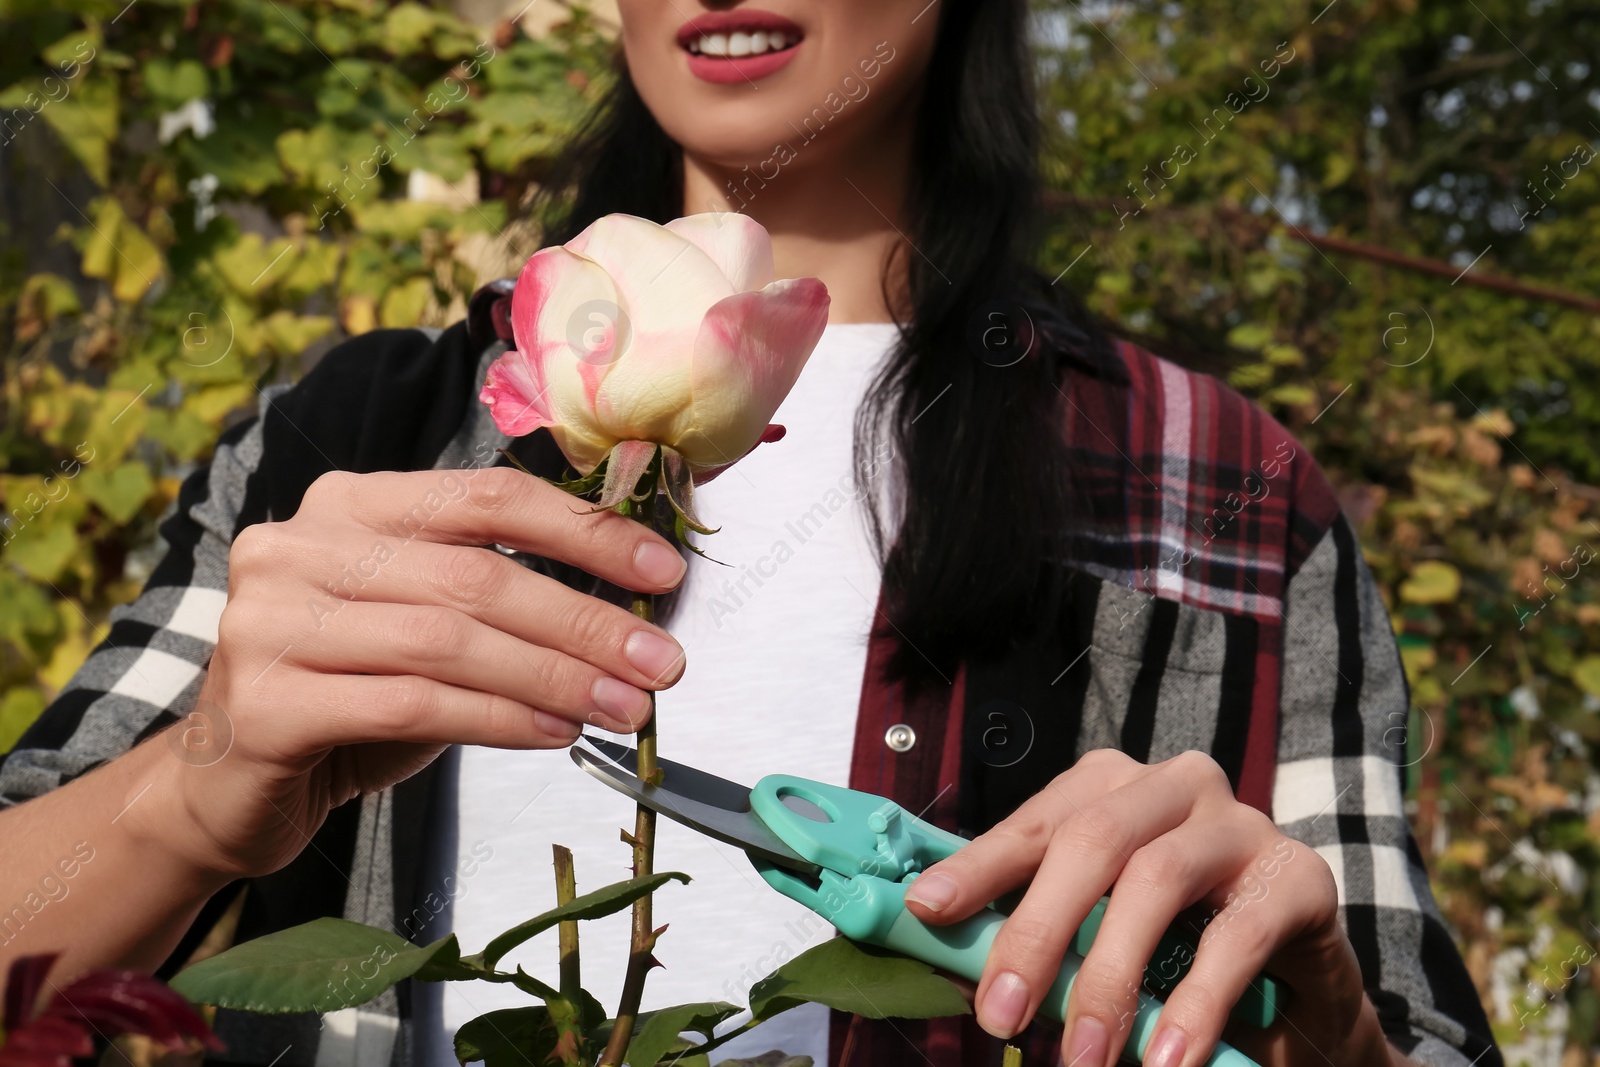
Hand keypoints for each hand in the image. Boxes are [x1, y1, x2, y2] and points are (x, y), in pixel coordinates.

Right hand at [133, 467, 687, 881]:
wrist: (228, 784)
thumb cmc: (351, 693)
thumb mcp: (426, 625)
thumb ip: (498, 598)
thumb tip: (631, 610)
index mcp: (350, 504)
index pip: (487, 498)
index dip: (585, 533)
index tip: (663, 573)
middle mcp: (300, 546)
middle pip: (476, 576)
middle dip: (586, 622)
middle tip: (661, 663)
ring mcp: (270, 621)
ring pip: (449, 643)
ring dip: (555, 679)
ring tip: (625, 709)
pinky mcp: (266, 704)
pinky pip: (411, 706)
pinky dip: (498, 720)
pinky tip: (555, 734)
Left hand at [902, 749, 1404, 1066]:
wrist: (1299, 984)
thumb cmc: (1176, 946)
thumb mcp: (1097, 931)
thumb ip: (1037, 932)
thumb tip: (951, 963)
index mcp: (1112, 786)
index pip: (1034, 822)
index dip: (978, 867)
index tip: (929, 912)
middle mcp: (1174, 785)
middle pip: (1091, 841)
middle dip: (1036, 931)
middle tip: (999, 1017)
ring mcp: (1241, 823)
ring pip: (1155, 879)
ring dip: (1108, 978)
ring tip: (1082, 1058)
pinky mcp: (1299, 877)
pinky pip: (1236, 938)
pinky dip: (1192, 1007)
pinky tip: (1163, 1061)